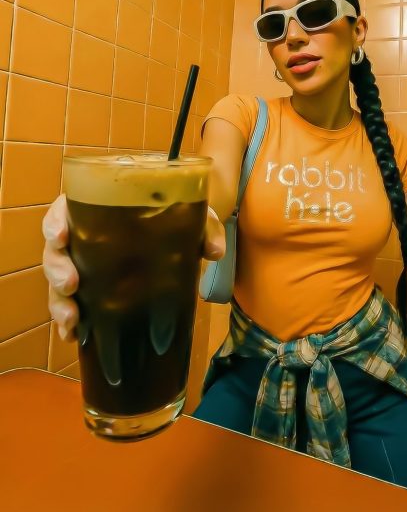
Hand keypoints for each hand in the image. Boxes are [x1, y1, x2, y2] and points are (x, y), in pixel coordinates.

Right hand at [42, 196, 226, 342]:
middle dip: (56, 268)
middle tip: (71, 283)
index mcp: (95, 209)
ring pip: (56, 282)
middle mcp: (81, 236)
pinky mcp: (88, 290)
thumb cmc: (169, 218)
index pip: (62, 211)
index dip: (55, 223)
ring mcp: (81, 265)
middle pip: (54, 250)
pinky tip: (73, 335)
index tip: (60, 237)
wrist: (171, 235)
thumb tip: (214, 251)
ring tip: (72, 318)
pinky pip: (70, 305)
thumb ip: (204, 227)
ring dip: (59, 301)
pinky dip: (68, 322)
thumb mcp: (187, 216)